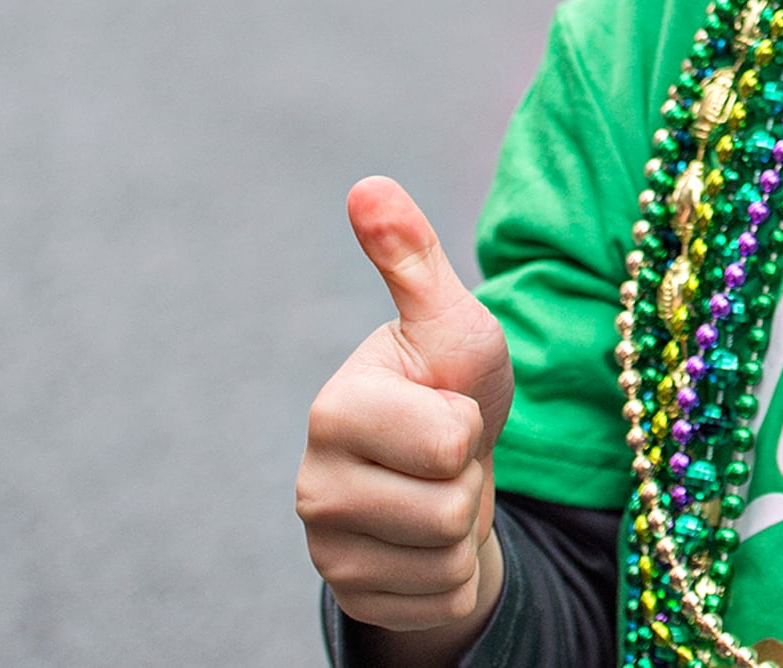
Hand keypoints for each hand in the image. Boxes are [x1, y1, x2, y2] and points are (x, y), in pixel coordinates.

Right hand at [297, 178, 514, 656]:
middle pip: (450, 506)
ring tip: (441, 488)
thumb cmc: (451, 384)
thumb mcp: (451, 321)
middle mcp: (312, 486)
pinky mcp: (354, 597)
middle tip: (448, 454)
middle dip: (470, 478)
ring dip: (466, 525)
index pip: (448, 440)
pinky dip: (454, 570)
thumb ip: (412, 259)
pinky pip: (442, 597)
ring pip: (447, 556)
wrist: (450, 471)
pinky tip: (431, 538)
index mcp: (332, 411)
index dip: (468, 422)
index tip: (445, 406)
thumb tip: (368, 185)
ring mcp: (327, 551)